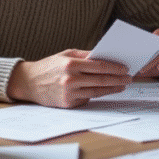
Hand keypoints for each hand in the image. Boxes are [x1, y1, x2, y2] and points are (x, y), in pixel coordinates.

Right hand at [7, 49, 131, 107]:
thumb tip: (105, 56)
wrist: (29, 82)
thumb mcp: (66, 55)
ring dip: (112, 89)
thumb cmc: (49, 66)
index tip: (126, 68)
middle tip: (130, 78)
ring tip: (122, 85)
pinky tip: (107, 90)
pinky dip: (98, 94)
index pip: (99, 66)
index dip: (115, 68)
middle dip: (118, 79)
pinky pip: (87, 99)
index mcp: (70, 65)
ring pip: (97, 91)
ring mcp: (69, 93)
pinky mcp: (68, 104)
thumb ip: (85, 56)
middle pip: (101, 80)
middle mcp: (70, 80)